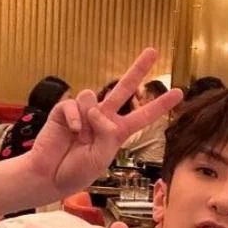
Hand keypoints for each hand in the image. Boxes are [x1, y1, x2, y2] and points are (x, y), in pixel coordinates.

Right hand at [27, 48, 183, 195]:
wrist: (48, 176)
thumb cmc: (75, 172)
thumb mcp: (100, 159)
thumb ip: (107, 135)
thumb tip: (99, 111)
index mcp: (116, 132)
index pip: (142, 116)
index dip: (160, 104)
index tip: (179, 92)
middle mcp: (102, 118)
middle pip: (124, 89)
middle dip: (138, 69)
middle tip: (153, 51)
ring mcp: (84, 113)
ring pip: (93, 96)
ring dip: (88, 117)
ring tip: (79, 137)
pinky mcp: (64, 110)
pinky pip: (73, 104)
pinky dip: (73, 118)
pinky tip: (70, 131)